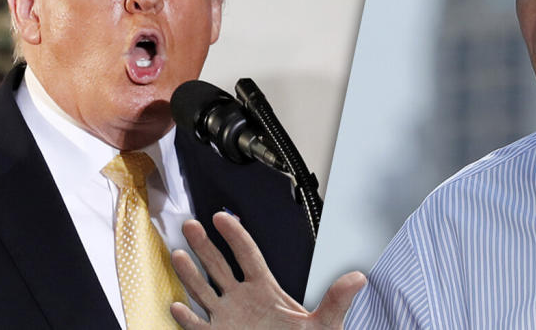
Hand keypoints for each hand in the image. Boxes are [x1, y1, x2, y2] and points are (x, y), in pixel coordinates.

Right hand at [171, 213, 365, 329]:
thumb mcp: (324, 325)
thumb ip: (336, 300)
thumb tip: (358, 278)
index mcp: (266, 289)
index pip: (248, 255)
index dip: (235, 235)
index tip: (221, 217)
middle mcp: (243, 299)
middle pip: (219, 266)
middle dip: (204, 245)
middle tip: (190, 224)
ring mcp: (228, 318)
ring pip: (203, 291)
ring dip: (190, 274)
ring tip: (177, 254)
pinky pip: (198, 327)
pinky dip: (187, 318)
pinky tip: (177, 306)